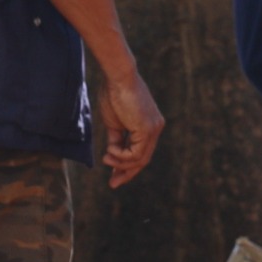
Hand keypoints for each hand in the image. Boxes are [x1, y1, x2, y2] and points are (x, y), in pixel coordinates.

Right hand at [97, 70, 164, 188]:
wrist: (117, 77)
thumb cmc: (113, 94)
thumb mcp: (114, 122)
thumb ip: (116, 139)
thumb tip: (112, 154)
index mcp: (149, 126)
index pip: (141, 152)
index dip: (127, 165)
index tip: (114, 176)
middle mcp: (155, 128)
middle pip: (143, 159)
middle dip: (127, 173)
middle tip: (112, 184)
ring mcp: (154, 129)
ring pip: (139, 159)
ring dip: (120, 164)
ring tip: (106, 159)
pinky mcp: (147, 130)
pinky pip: (136, 154)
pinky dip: (121, 157)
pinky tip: (110, 152)